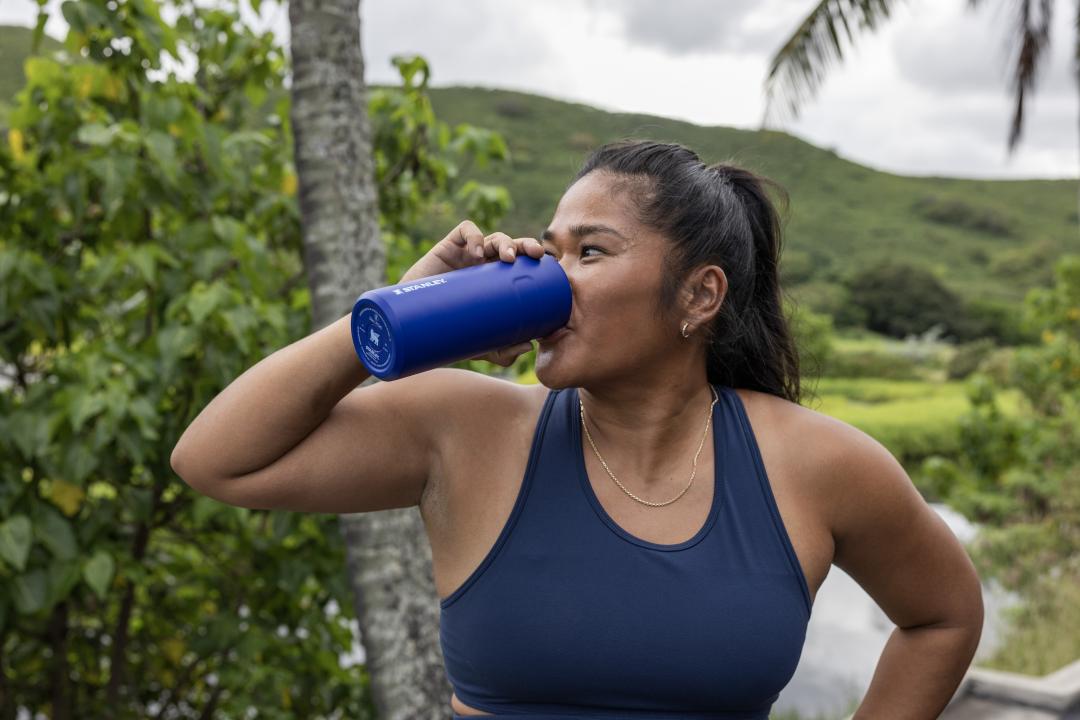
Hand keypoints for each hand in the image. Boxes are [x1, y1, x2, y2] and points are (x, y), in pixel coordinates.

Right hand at [400, 220, 543, 366]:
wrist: (414, 327)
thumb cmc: (450, 331)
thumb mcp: (481, 346)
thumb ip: (504, 350)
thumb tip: (529, 346)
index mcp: (499, 281)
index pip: (523, 263)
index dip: (536, 259)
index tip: (549, 266)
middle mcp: (487, 265)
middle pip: (513, 245)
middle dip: (527, 244)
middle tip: (534, 254)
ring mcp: (468, 255)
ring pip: (493, 237)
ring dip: (505, 242)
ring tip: (506, 257)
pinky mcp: (448, 247)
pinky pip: (466, 230)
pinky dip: (475, 236)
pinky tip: (476, 252)